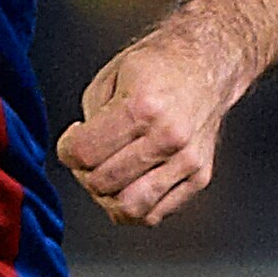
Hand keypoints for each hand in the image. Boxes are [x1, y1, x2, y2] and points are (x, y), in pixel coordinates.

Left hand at [55, 22, 238, 228]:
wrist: (210, 62)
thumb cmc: (161, 65)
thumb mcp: (111, 77)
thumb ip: (90, 118)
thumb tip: (80, 154)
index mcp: (143, 107)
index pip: (85, 154)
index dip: (67, 151)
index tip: (71, 142)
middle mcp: (169, 137)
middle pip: (103, 184)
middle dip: (84, 173)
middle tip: (89, 157)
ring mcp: (187, 160)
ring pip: (129, 208)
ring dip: (107, 197)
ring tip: (107, 174)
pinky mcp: (199, 177)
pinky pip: (155, 214)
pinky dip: (133, 207)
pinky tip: (128, 185)